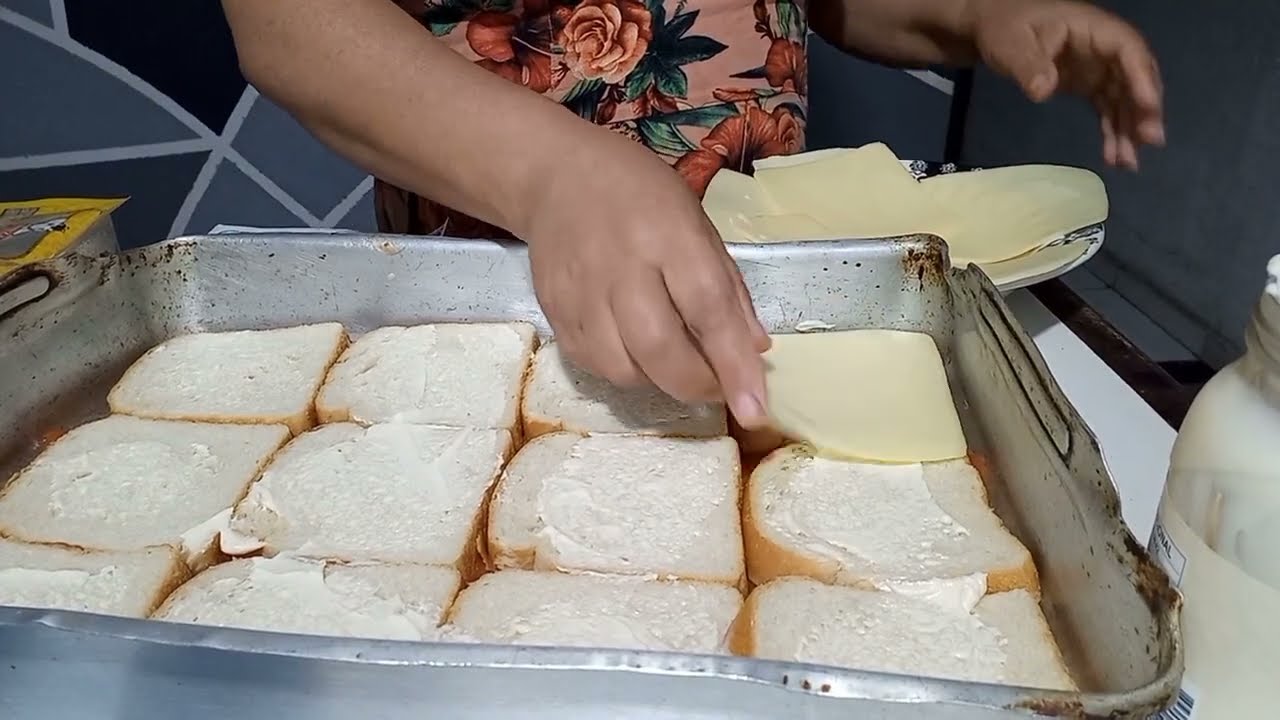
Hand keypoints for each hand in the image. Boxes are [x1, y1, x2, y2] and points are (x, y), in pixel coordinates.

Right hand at [518, 125, 771, 426]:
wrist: (558, 174)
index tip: (754, 409)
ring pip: (621, 369)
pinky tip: (635, 352)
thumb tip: (755, 350)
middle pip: (659, 350)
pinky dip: (622, 371)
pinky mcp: (552, 309)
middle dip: (696, 385)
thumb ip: (728, 288)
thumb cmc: (642, 196)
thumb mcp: (698, 224)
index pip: (708, 310)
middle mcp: (622, 266)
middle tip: (717, 388)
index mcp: (670, 236)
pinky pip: (591, 363)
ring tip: (674, 362)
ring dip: (658, 382)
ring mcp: (580, 291)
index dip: (734, 365)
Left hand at [968, 0, 1164, 168]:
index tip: (1148, 106)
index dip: (1140, 77)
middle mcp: (1103, 48)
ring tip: (1128, 162)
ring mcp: (1098, 67)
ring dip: (1129, 129)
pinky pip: (1108, 108)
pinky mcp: (1089, 84)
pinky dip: (1113, 131)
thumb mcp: (1011, 43)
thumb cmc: (1005, 27)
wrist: (993, 28)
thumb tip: (1042, 91)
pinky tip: (1114, 157)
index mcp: (1092, 28)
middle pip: (1134, 76)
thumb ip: (1028, 64)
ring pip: (1124, 98)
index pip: (1127, 49)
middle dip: (1144, 109)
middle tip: (1150, 141)